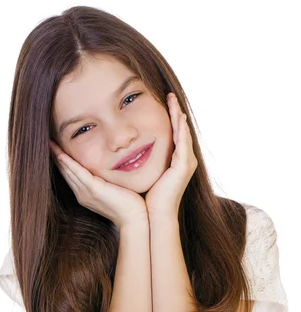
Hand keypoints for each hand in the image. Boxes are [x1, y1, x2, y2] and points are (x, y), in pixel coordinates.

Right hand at [49, 140, 147, 228]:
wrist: (133, 219)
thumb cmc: (127, 205)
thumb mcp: (112, 190)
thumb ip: (106, 180)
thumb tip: (107, 169)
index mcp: (85, 194)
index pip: (70, 174)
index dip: (61, 161)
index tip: (55, 148)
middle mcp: (82, 193)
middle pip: (65, 171)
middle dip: (55, 156)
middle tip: (47, 142)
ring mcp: (86, 192)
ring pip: (68, 171)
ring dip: (58, 156)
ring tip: (49, 144)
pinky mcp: (94, 190)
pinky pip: (78, 173)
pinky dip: (69, 163)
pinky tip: (61, 154)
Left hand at [145, 93, 197, 216]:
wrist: (153, 215)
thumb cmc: (146, 200)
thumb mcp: (143, 175)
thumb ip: (139, 163)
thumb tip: (124, 154)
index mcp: (175, 163)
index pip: (173, 136)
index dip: (170, 120)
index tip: (162, 104)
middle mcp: (184, 161)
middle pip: (180, 131)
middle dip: (175, 113)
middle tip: (170, 96)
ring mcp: (186, 164)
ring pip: (183, 133)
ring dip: (178, 115)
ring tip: (173, 100)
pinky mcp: (184, 167)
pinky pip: (183, 143)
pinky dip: (181, 129)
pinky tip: (177, 116)